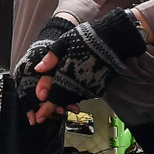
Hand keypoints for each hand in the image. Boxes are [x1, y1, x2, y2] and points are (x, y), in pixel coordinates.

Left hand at [29, 9, 145, 122]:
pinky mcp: (99, 88)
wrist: (115, 39)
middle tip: (42, 116)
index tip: (38, 116)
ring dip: (64, 103)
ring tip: (57, 106)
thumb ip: (51, 57)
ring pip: (73, 99)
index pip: (54, 95)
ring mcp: (90, 87)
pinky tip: (71, 93)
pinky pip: (83, 95)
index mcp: (67, 72)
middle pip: (63, 101)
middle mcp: (78, 83)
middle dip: (52, 109)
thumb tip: (38, 69)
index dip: (46, 107)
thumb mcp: (65, 41)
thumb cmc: (88, 37)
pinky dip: (75, 97)